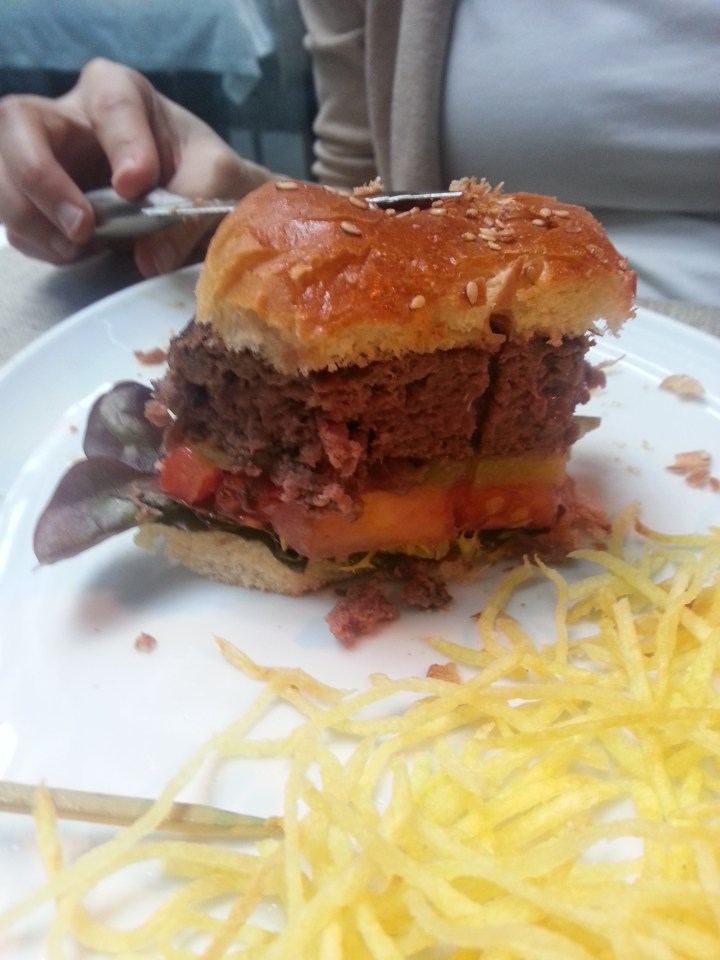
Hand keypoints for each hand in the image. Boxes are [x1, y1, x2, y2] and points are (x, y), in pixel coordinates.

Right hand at [0, 58, 271, 275]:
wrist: (195, 199)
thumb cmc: (203, 173)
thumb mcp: (218, 181)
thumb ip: (192, 211)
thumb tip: (148, 258)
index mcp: (118, 93)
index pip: (109, 107)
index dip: (120, 146)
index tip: (137, 187)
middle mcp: (69, 116)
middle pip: (19, 125)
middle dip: (41, 178)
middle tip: (82, 227)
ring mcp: (43, 157)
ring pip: (2, 172)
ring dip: (30, 217)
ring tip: (77, 248)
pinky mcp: (36, 199)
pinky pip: (14, 219)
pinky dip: (38, 242)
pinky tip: (73, 253)